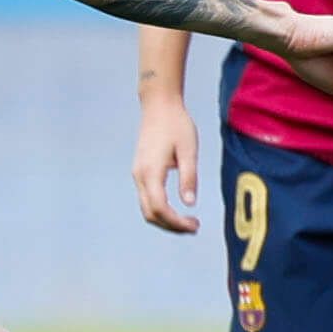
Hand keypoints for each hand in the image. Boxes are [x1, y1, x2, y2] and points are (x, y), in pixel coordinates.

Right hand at [133, 98, 202, 233]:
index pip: (160, 208)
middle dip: (171, 226)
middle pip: (150, 213)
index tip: (195, 225)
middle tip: (193, 227)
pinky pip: (147, 198)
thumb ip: (188, 177)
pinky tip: (176, 209)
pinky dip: (160, 209)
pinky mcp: (140, 171)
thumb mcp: (188, 150)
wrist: (158, 104)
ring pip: (147, 208)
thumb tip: (189, 203)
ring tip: (187, 222)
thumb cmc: (177, 124)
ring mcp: (137, 173)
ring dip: (165, 219)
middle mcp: (140, 175)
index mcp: (151, 171)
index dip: (177, 222)